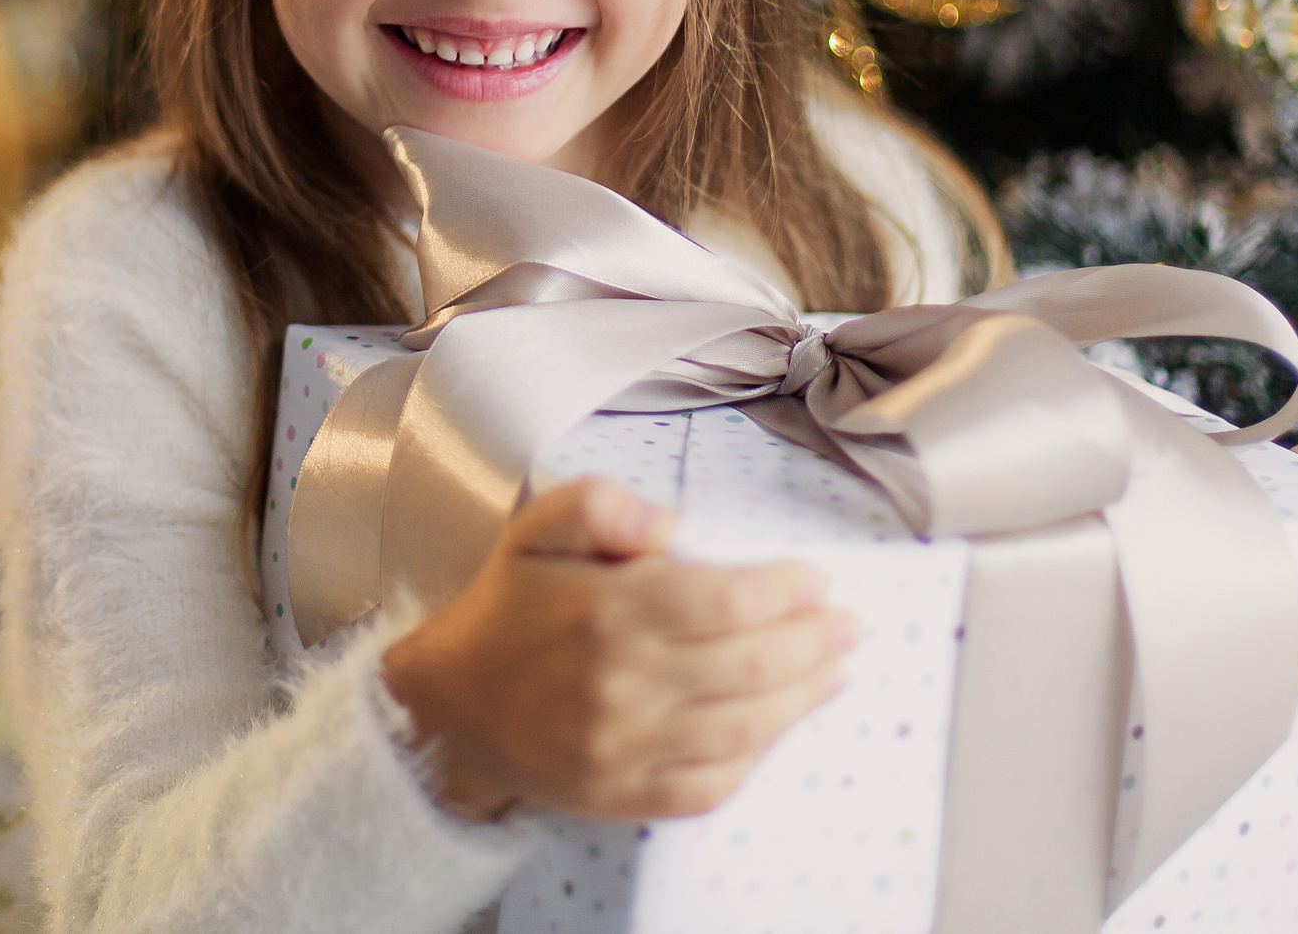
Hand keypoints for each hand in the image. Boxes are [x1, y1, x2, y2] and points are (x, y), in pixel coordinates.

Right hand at [379, 475, 852, 823]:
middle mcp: (622, 682)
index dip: (784, 590)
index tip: (816, 581)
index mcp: (607, 611)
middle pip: (749, 664)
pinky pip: (708, 784)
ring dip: (801, 699)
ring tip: (834, 672)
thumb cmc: (506, 612)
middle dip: (812, 642)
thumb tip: (671, 520)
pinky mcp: (622, 792)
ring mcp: (624, 745)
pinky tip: (776, 729)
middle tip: (848, 625)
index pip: (725, 600)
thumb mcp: (537, 529)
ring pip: (742, 727)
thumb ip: (601, 504)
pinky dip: (754, 759)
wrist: (449, 706)